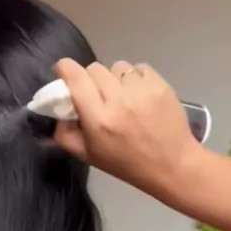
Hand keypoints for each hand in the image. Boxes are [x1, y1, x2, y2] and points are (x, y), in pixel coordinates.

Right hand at [53, 58, 200, 195]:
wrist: (172, 164)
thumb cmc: (127, 163)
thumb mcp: (88, 156)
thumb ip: (65, 134)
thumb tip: (59, 111)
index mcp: (98, 119)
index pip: (76, 78)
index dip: (66, 69)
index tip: (65, 73)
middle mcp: (118, 100)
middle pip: (94, 69)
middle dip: (91, 79)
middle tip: (98, 95)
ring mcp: (141, 90)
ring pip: (117, 66)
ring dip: (115, 78)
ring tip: (122, 96)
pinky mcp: (160, 85)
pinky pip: (139, 68)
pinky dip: (135, 78)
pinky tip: (139, 95)